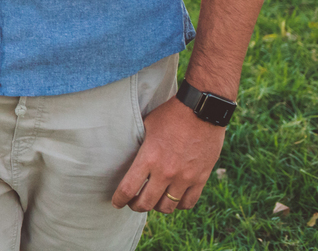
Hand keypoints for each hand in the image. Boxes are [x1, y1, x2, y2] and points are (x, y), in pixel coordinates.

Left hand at [111, 95, 226, 213]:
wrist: (201, 110)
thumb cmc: (170, 115)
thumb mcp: (146, 126)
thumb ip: (140, 147)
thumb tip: (130, 157)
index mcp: (148, 158)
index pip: (128, 189)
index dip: (119, 199)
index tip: (116, 202)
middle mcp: (166, 172)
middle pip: (146, 203)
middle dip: (136, 206)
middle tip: (132, 203)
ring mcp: (185, 177)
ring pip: (167, 207)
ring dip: (157, 207)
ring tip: (153, 201)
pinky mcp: (201, 178)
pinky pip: (188, 202)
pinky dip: (178, 204)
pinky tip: (173, 198)